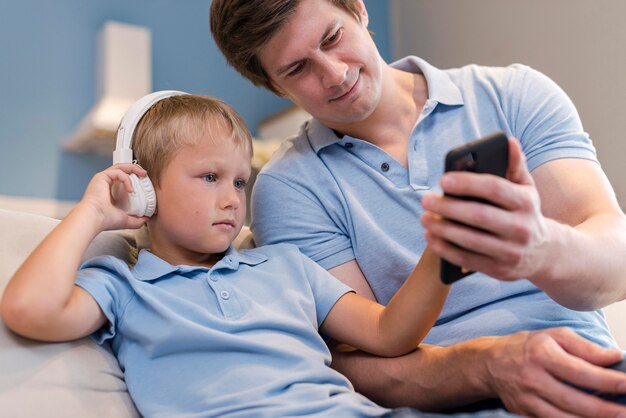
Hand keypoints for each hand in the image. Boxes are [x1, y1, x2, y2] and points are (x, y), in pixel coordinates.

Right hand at [78, 164, 149, 230]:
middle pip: (121, 169)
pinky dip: (127, 179)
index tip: (144, 182)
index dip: (134, 178)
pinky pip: (118, 172)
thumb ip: (137, 219)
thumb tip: (147, 218)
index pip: (122, 179)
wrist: (95, 219)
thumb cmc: (105, 220)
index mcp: (110, 192)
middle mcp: (105, 184)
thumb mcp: (126, 220)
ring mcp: (102, 179)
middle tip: (145, 174)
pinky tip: (130, 190)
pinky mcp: (101, 177)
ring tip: (143, 174)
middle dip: (134, 169)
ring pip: (119, 166)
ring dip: (133, 168)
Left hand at [421, 137, 551, 280]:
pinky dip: (444, 248)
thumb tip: (507, 141)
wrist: (544, 252)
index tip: (443, 180)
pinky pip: (466, 259)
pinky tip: (430, 237)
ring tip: (424, 218)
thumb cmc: (524, 211)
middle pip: (479, 216)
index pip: (494, 189)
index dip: (467, 183)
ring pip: (470, 240)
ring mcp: (511, 252)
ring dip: (442, 229)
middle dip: (448, 207)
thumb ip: (514, 165)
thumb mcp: (525, 188)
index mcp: (527, 203)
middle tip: (425, 200)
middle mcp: (522, 228)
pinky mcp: (499, 270)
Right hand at [484, 327, 625, 416]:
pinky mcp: (523, 413)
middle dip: (605, 410)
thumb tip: (615, 357)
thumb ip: (585, 347)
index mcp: (542, 354)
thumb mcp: (555, 336)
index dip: (608, 381)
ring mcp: (527, 399)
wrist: (489, 363)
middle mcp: (533, 378)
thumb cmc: (527, 347)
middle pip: (574, 400)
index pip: (581, 372)